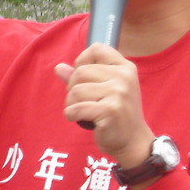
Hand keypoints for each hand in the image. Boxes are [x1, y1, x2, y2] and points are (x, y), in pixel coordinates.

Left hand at [54, 44, 152, 167]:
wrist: (132, 141)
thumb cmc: (115, 113)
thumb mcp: (103, 89)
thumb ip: (81, 77)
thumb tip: (58, 67)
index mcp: (125, 67)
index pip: (97, 49)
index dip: (82, 61)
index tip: (82, 78)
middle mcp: (124, 77)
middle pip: (80, 72)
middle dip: (72, 88)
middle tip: (80, 101)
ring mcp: (119, 93)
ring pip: (76, 90)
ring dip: (71, 103)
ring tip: (80, 111)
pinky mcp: (111, 110)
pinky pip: (77, 108)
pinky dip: (71, 114)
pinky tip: (77, 119)